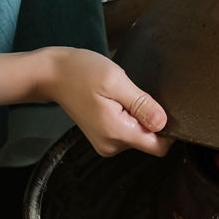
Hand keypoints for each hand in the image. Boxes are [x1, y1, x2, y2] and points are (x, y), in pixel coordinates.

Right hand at [0, 48, 171, 157]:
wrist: (52, 74)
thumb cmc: (80, 72)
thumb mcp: (115, 81)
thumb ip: (141, 104)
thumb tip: (163, 123)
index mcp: (116, 133)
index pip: (158, 146)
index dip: (166, 128)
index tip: (158, 106)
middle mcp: (111, 145)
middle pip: (149, 139)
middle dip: (148, 117)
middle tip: (129, 93)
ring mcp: (105, 143)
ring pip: (138, 134)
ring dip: (136, 114)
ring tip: (119, 94)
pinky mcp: (102, 136)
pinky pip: (127, 130)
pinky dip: (127, 115)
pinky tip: (114, 99)